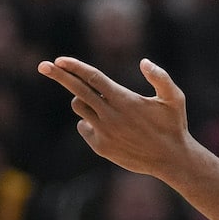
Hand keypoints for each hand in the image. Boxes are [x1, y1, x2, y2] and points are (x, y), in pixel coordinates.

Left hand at [36, 56, 192, 177]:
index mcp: (125, 100)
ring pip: (79, 107)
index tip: (59, 60)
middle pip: (77, 90)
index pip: (93, 78)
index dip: (74, 67)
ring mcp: (104, 132)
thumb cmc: (173, 125)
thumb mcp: (174, 98)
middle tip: (43, 65)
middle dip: (59, 75)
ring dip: (82, 99)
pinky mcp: (101, 146)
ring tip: (97, 101)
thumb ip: (160, 77)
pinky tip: (105, 124)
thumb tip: (143, 62)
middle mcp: (110, 115)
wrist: (170, 159)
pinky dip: (89, 122)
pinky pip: (84, 128)